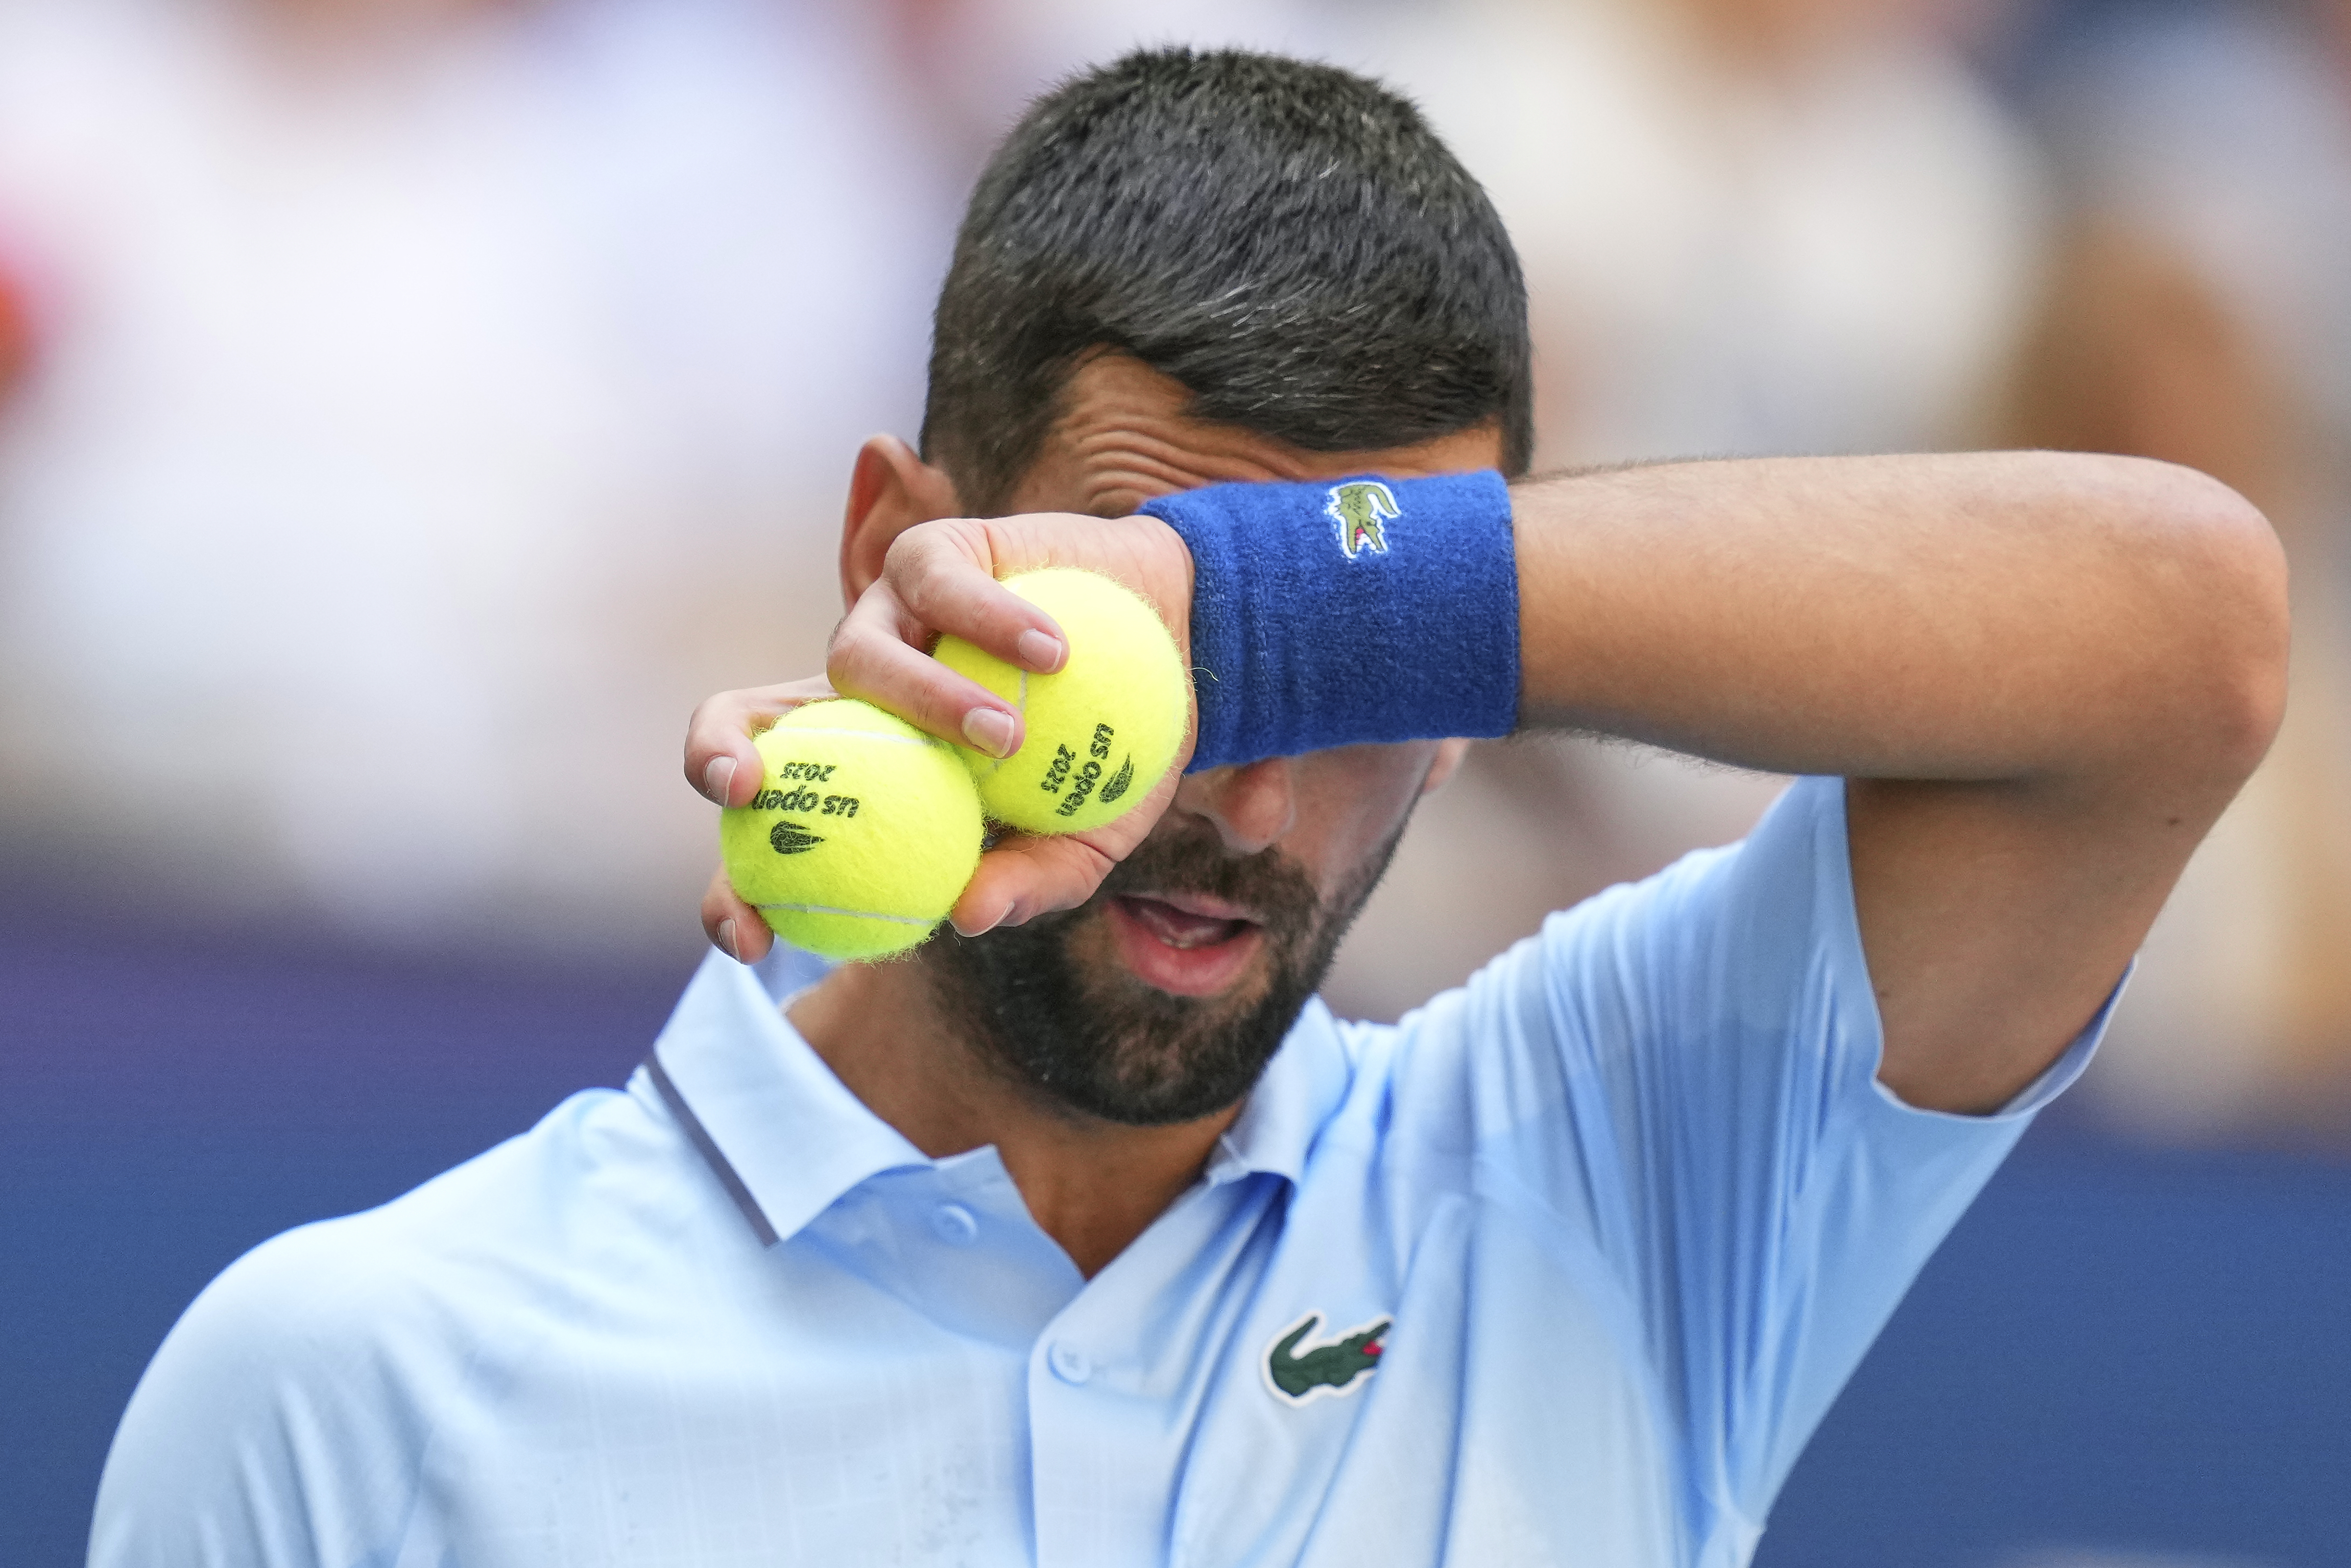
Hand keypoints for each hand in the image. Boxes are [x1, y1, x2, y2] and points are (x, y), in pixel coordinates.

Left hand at [686, 512, 1194, 962]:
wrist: (1177, 644)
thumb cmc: (1119, 751)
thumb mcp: (1087, 834)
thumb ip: (1033, 880)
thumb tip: (967, 917)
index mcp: (865, 776)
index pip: (772, 835)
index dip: (729, 891)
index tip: (750, 938)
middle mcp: (853, 698)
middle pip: (738, 718)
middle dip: (714, 756)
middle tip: (748, 793)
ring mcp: (888, 620)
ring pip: (855, 654)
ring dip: (927, 700)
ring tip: (1010, 734)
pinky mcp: (930, 555)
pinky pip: (936, 584)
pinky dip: (993, 620)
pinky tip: (1052, 654)